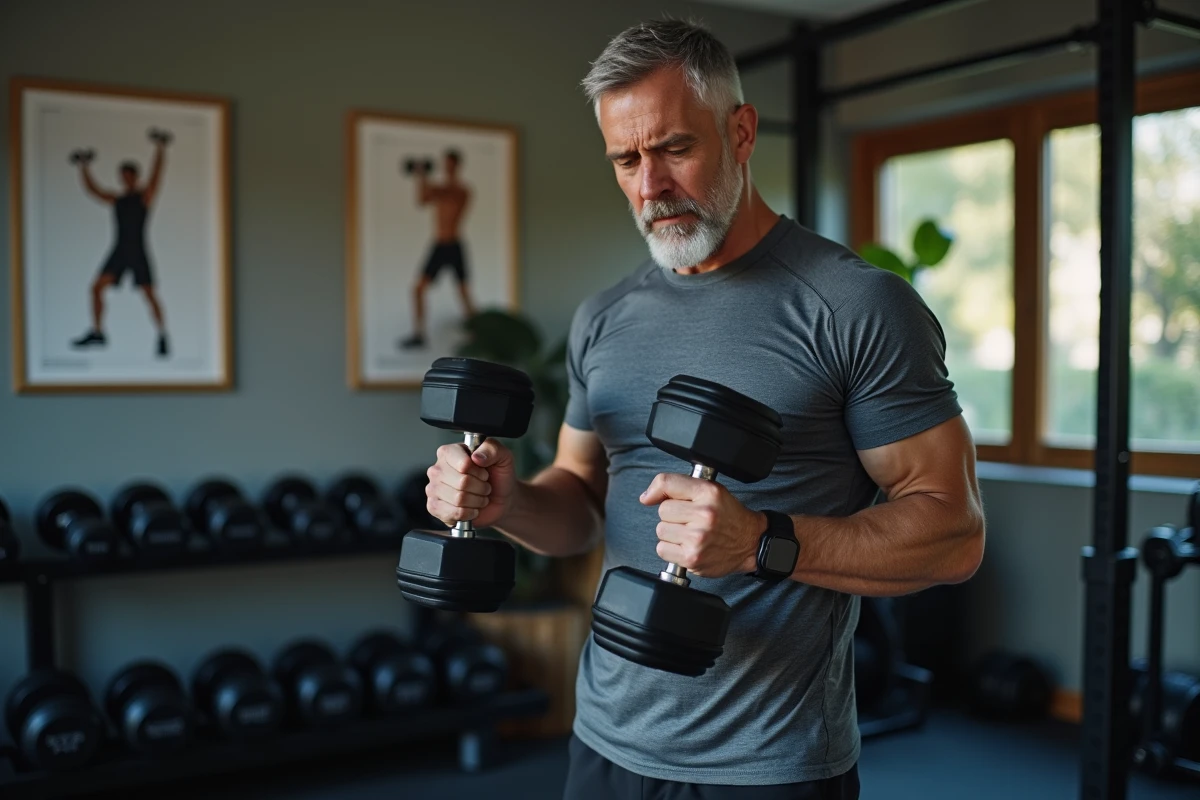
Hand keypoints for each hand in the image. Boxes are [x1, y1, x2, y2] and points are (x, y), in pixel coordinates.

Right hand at [425, 438, 517, 529]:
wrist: (500, 500)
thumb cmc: (498, 476)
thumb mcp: (503, 456)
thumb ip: (492, 449)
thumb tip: (476, 456)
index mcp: (449, 452)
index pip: (463, 464)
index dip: (479, 472)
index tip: (484, 473)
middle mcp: (437, 469)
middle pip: (462, 482)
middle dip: (480, 488)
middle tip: (483, 486)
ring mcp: (433, 489)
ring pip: (459, 499)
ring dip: (476, 501)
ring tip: (478, 496)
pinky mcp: (434, 507)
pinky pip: (454, 513)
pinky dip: (469, 513)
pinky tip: (471, 508)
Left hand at [641, 474, 766, 577]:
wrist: (750, 542)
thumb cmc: (729, 516)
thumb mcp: (711, 490)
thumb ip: (680, 487)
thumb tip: (646, 497)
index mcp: (708, 492)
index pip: (666, 483)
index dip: (656, 490)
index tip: (652, 498)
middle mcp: (704, 514)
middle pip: (662, 510)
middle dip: (672, 516)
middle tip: (689, 519)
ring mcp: (698, 538)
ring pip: (661, 530)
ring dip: (671, 534)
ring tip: (690, 533)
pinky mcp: (692, 558)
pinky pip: (662, 549)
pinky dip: (671, 550)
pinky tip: (686, 546)